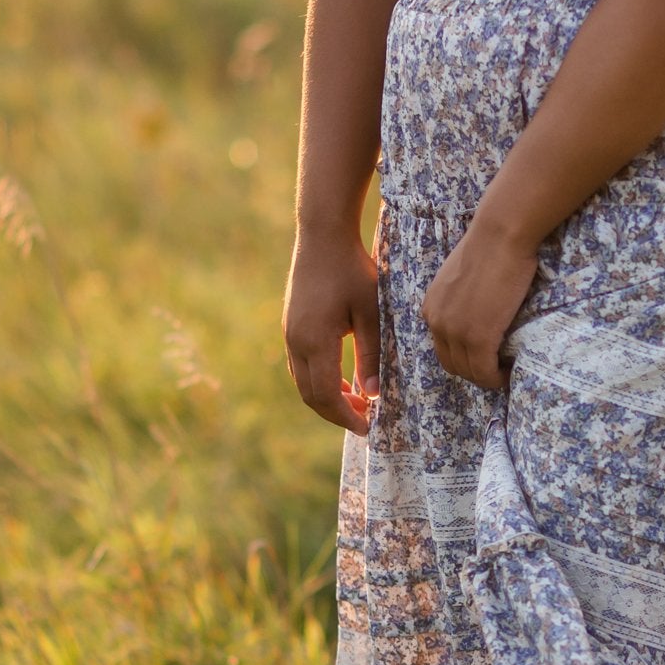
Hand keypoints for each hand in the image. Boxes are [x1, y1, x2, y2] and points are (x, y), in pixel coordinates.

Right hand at [282, 227, 381, 433]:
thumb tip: (374, 394)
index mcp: (315, 342)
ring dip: (327, 397)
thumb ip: (372, 354)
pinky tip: (343, 379)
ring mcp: (290, 333)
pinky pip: (301, 365)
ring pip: (303, 381)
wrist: (323, 236)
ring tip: (357, 402)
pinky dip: (320, 380)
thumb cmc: (352, 270)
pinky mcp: (291, 325)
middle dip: (336, 412)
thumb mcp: (370, 312)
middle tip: (365, 419)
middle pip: (310, 395)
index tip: (368, 428)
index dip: (346, 416)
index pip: (326, 395)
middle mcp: (296, 342)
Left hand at [421, 216, 539, 390]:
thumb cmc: (490, 245)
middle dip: (474, 372)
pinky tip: (510, 372)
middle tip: (497, 369)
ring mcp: (456, 331)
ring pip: (469, 372)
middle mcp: (436, 321)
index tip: (486, 357)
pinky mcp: (478, 337)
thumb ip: (461, 298)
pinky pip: (485, 372)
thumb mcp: (462, 276)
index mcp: (431, 307)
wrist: (501, 233)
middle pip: (452, 364)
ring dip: (488, 378)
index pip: (442, 347)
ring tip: (507, 372)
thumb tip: (479, 311)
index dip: (464, 357)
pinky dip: (497, 379)